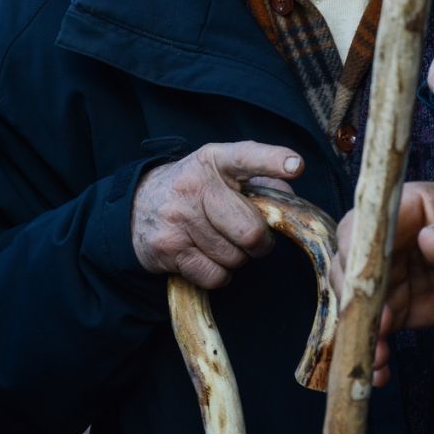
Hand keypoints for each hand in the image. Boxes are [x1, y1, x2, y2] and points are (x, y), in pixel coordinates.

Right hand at [132, 141, 303, 288]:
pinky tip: (207, 256)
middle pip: (251, 230)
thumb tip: (290, 201)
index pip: (247, 157)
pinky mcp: (168, 248)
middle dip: (260, 242)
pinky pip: (215, 276)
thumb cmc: (197, 190)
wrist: (138, 205)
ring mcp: (178, 217)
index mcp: (215, 159)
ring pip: (235, 258)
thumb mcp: (224, 173)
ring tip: (220, 242)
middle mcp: (195, 185)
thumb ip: (261, 181)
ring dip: (237, 258)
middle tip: (251, 238)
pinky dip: (219, 274)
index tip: (295, 166)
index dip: (273, 161)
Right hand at [330, 182, 433, 386]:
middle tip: (375, 324)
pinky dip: (375, 351)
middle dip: (355, 299)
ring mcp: (389, 279)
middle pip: (349, 269)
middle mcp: (384, 244)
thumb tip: (428, 242)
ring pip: (358, 305)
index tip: (361, 280)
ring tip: (378, 356)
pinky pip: (376, 330)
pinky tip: (381, 370)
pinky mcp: (398, 309)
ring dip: (361, 331)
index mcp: (400, 210)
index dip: (356, 252)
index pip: (362, 228)